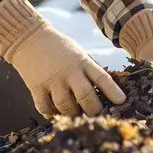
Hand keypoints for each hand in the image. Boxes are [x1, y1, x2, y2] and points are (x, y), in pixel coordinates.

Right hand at [0, 0, 126, 117]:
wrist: (29, 37)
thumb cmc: (59, 47)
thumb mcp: (79, 53)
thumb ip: (90, 70)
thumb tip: (107, 90)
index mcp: (82, 62)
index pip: (102, 78)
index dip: (113, 91)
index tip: (122, 101)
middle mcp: (69, 72)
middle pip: (86, 97)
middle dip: (93, 110)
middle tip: (95, 114)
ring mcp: (52, 80)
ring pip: (66, 106)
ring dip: (72, 114)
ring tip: (75, 114)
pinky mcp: (36, 87)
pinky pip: (45, 108)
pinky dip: (51, 113)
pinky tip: (54, 112)